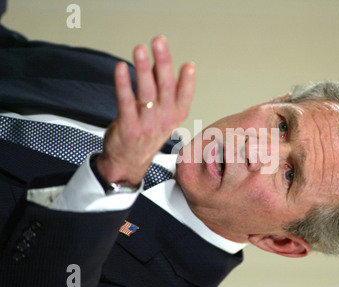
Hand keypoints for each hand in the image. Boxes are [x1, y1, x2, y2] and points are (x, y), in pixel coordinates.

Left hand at [97, 36, 195, 185]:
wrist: (128, 163)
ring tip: (140, 49)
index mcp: (175, 116)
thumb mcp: (160, 114)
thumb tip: (157, 62)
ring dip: (142, 68)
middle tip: (159, 42)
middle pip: (166, 87)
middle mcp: (164, 119)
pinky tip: (120, 69)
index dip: (188, 81)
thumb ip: (159, 88)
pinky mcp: (128, 127)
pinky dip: (123, 84)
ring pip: (146, 92)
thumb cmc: (145, 135)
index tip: (189, 65)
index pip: (184, 96)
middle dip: (163, 62)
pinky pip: (125, 102)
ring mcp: (146, 124)